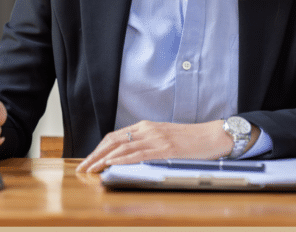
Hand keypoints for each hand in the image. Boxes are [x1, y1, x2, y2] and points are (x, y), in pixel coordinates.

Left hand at [75, 120, 232, 172]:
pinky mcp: (165, 149)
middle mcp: (148, 130)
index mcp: (146, 127)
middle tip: (82, 167)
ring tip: (90, 169)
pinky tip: (111, 164)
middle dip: (95, 155)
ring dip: (103, 159)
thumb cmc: (191, 140)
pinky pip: (138, 154)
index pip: (115, 136)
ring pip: (122, 147)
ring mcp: (156, 138)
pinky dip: (122, 159)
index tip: (88, 159)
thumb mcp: (165, 137)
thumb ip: (148, 143)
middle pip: (113, 141)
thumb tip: (130, 155)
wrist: (214, 136)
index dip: (99, 148)